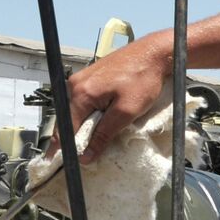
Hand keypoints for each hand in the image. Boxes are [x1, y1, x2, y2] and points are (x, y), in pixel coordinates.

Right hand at [60, 38, 170, 162]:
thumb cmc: (143, 79)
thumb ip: (104, 135)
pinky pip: (83, 102)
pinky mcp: (89, 77)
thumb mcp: (126, 112)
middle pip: (67, 121)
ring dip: (85, 126)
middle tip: (88, 155)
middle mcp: (74, 85)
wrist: (154, 53)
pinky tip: (103, 120)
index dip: (66, 150)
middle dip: (76, 138)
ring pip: (75, 112)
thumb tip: (86, 156)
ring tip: (99, 137)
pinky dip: (90, 114)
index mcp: (80, 93)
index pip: (64, 130)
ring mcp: (81, 79)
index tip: (69, 166)